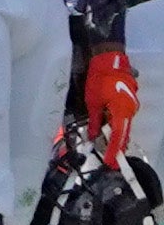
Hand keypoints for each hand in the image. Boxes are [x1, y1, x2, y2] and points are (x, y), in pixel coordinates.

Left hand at [86, 46, 140, 167]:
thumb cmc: (99, 80)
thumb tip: (94, 136)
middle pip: (124, 133)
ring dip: (117, 138)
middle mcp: (130, 111)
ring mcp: (131, 106)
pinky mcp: (128, 102)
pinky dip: (117, 127)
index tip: (110, 162)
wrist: (110, 62)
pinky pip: (123, 119)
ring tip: (110, 151)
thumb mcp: (92, 101)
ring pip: (124, 126)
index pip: (118, 136)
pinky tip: (110, 134)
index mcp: (122, 112)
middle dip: (117, 147)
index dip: (113, 150)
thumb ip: (95, 120)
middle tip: (111, 161)